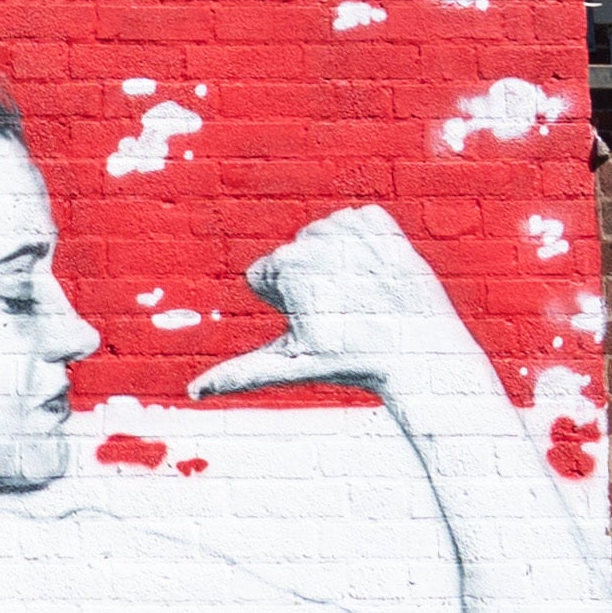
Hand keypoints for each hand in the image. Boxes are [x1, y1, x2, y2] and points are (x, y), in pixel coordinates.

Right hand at [187, 204, 472, 402]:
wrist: (419, 349)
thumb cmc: (351, 361)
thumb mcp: (291, 365)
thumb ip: (238, 372)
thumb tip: (192, 393)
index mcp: (286, 265)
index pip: (264, 277)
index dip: (286, 305)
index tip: (318, 324)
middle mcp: (314, 236)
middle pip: (292, 258)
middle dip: (308, 284)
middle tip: (342, 315)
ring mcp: (347, 223)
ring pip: (321, 242)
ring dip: (334, 265)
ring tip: (360, 297)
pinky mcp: (377, 220)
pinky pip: (354, 228)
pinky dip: (362, 249)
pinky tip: (375, 277)